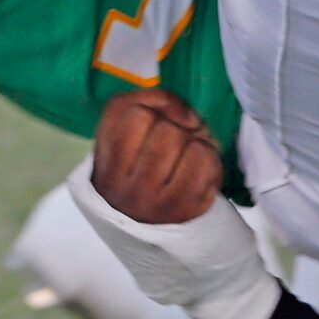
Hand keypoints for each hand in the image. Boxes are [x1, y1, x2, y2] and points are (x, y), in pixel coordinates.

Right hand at [93, 87, 224, 223]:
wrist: (140, 216)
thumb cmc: (133, 160)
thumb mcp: (124, 124)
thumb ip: (151, 102)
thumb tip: (186, 115)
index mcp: (107, 165)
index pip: (136, 116)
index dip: (152, 109)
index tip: (156, 120)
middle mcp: (129, 192)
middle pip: (169, 133)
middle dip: (177, 128)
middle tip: (176, 138)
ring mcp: (159, 206)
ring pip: (194, 149)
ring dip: (197, 143)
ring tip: (188, 153)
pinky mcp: (189, 212)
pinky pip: (211, 168)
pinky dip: (211, 159)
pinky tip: (199, 167)